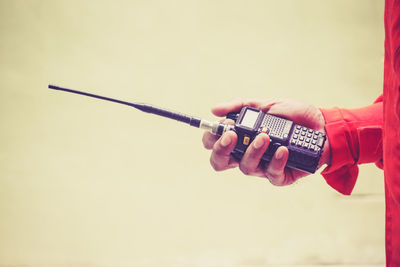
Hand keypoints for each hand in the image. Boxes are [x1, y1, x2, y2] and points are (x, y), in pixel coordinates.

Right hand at [202, 98, 330, 185]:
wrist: (323, 124)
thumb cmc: (293, 115)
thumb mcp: (267, 104)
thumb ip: (241, 106)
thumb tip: (214, 109)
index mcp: (240, 138)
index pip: (216, 144)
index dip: (211, 139)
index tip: (219, 128)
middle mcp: (247, 154)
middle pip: (221, 162)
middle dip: (221, 150)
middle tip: (231, 136)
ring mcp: (262, 166)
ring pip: (246, 167)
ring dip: (253, 151)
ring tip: (265, 136)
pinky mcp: (281, 175)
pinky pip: (272, 174)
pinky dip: (276, 162)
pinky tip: (282, 149)